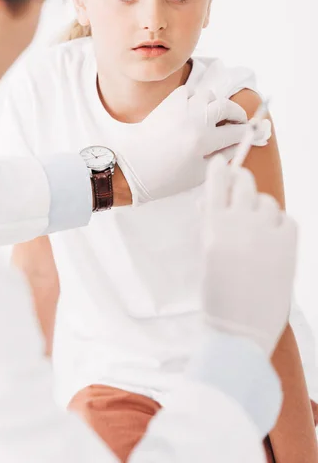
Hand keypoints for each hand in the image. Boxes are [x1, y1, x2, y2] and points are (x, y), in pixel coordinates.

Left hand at [118, 88, 265, 204]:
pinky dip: (195, 98)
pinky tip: (194, 111)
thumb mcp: (199, 173)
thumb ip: (222, 156)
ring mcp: (180, 109)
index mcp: (204, 140)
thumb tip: (239, 143)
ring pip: (208, 95)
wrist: (134, 169)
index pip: (236, 131)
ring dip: (215, 104)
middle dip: (238, 113)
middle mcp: (194, 120)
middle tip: (238, 121)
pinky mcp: (167, 105)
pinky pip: (188, 92)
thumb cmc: (167, 178)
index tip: (252, 133)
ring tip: (214, 116)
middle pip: (227, 106)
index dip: (248, 133)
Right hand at [201, 155, 297, 355]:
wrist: (240, 330)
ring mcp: (266, 233)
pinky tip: (272, 239)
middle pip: (244, 183)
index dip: (220, 169)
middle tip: (240, 183)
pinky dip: (280, 224)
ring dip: (261, 207)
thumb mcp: (206, 255)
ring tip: (256, 226)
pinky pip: (287, 220)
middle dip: (241, 179)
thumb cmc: (217, 296)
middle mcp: (240, 223)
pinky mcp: (288, 246)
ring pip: (267, 201)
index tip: (221, 164)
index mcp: (214, 226)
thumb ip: (211, 225)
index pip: (217, 182)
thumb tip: (214, 201)